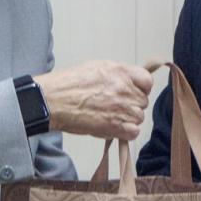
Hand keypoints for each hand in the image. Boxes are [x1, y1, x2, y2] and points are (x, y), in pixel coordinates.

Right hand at [34, 61, 152, 139]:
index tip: (134, 92)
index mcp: (120, 72)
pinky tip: (113, 128)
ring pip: (138, 117)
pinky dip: (125, 133)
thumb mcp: (96, 68)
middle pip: (143, 101)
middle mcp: (124, 88)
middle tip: (115, 107)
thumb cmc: (68, 85)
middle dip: (132, 105)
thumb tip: (128, 82)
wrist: (53, 101)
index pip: (147, 80)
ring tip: (110, 117)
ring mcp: (122, 108)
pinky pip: (133, 132)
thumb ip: (117, 74)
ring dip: (127, 119)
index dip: (141, 88)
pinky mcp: (116, 126)